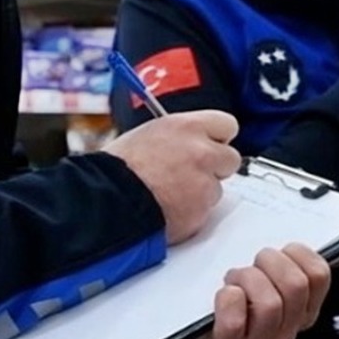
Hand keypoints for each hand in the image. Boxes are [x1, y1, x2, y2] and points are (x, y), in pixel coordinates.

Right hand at [106, 110, 241, 243]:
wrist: (108, 202)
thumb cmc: (117, 169)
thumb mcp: (147, 135)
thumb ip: (177, 137)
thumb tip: (186, 142)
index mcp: (186, 127)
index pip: (227, 125)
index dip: (218, 138)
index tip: (212, 144)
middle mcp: (201, 152)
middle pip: (230, 158)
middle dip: (216, 167)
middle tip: (193, 174)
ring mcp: (204, 183)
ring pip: (217, 189)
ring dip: (201, 193)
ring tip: (170, 194)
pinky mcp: (201, 211)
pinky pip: (205, 212)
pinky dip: (191, 213)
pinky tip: (169, 209)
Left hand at [203, 244, 331, 338]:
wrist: (198, 305)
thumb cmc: (242, 284)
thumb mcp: (277, 267)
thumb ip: (310, 259)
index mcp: (306, 306)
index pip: (319, 275)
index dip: (297, 253)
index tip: (281, 250)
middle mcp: (288, 327)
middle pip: (296, 286)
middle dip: (269, 263)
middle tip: (253, 263)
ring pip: (270, 304)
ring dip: (247, 279)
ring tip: (235, 279)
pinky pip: (235, 322)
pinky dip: (228, 300)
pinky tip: (224, 294)